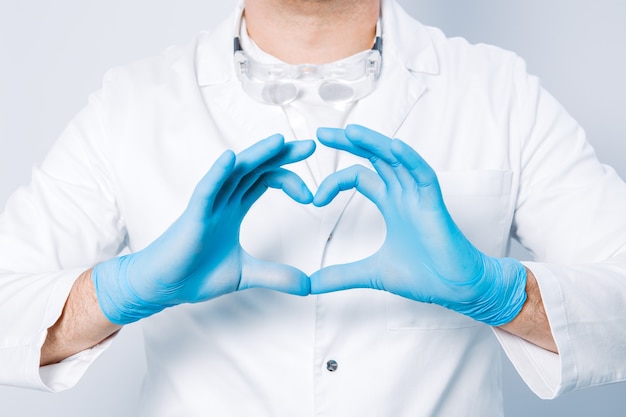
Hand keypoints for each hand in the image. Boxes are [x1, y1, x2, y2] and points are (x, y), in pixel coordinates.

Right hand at [93, 134, 314, 324]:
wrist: (164, 287)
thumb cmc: (195, 274)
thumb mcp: (246, 274)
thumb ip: (276, 276)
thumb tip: (308, 285)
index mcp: (235, 208)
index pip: (265, 180)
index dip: (289, 179)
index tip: (311, 195)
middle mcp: (223, 200)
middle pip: (255, 168)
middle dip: (282, 155)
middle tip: (311, 145)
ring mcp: (208, 205)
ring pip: (234, 172)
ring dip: (257, 155)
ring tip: (279, 142)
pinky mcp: (193, 216)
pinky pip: (206, 190)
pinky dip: (218, 173)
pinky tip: (231, 159)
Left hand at [311, 125, 526, 325]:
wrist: (455, 290)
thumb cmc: (424, 276)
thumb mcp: (370, 273)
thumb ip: (340, 275)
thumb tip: (310, 285)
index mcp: (391, 203)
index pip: (358, 176)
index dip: (334, 182)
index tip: (314, 199)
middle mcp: (404, 193)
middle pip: (374, 157)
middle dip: (349, 143)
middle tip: (321, 132)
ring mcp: (419, 196)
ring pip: (396, 159)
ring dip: (374, 143)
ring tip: (349, 132)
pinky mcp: (434, 205)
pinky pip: (423, 175)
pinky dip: (410, 160)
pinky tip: (394, 147)